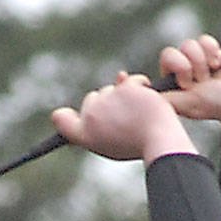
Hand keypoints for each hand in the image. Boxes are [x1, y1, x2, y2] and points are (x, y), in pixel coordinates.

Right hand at [50, 72, 197, 164]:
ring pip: (113, 88)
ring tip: (138, 115)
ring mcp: (106, 101)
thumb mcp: (116, 138)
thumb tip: (119, 75)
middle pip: (93, 99)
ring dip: (126, 95)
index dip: (63, 118)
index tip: (61, 115)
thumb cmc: (138, 145)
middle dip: (107, 102)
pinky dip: (140, 87)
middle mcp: (91, 117)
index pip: (64, 123)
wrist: (159, 141)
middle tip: (125, 122)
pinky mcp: (123, 89)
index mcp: (86, 135)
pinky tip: (147, 102)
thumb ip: (107, 115)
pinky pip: (131, 81)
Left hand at [157, 35, 220, 154]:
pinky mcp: (210, 55)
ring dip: (202, 58)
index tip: (188, 83)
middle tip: (201, 80)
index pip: (165, 60)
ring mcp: (195, 64)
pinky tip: (217, 65)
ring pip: (189, 44)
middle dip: (191, 61)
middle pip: (175, 50)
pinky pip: (204, 40)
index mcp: (172, 87)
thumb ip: (167, 97)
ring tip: (211, 74)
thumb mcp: (188, 102)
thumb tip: (145, 92)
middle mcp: (181, 75)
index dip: (177, 65)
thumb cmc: (216, 106)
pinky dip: (212, 50)